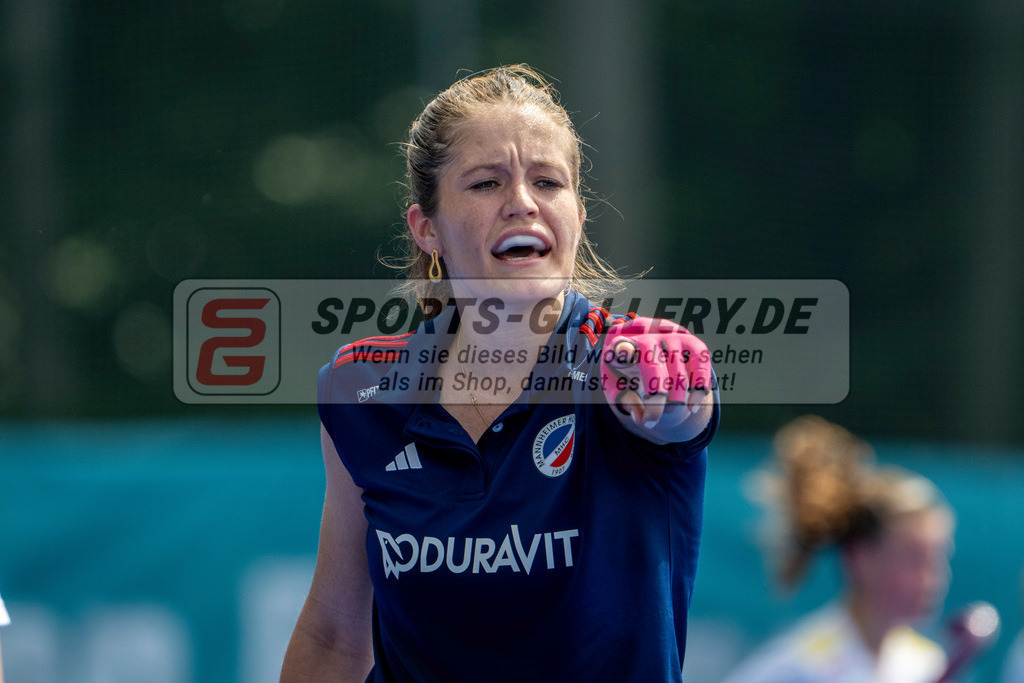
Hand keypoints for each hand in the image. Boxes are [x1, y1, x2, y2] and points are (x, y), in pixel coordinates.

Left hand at [600, 316, 712, 438]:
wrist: (649, 353)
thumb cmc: (627, 373)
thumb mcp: (617, 386)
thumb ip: (624, 400)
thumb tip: (640, 417)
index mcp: (622, 342)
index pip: (620, 345)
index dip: (622, 350)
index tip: (621, 353)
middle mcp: (648, 332)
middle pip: (653, 364)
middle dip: (655, 398)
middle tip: (651, 423)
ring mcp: (672, 335)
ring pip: (678, 370)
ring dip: (677, 399)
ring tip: (670, 414)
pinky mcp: (693, 342)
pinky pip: (701, 366)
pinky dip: (699, 389)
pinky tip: (693, 407)